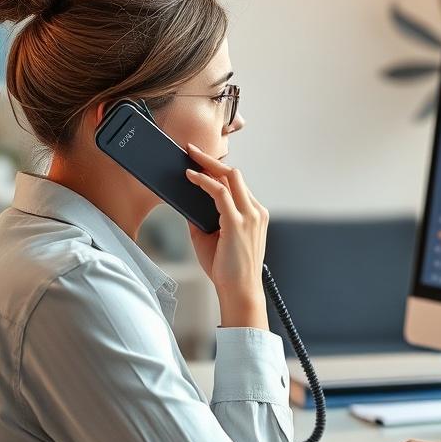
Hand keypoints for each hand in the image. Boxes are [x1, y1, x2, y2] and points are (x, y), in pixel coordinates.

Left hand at [185, 144, 268, 327]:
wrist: (239, 292)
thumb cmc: (227, 270)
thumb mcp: (210, 239)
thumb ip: (201, 219)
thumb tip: (184, 202)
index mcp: (254, 215)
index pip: (237, 184)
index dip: (218, 170)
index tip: (201, 162)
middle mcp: (255, 211)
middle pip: (234, 175)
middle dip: (212, 160)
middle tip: (192, 150)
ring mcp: (249, 216)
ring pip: (230, 178)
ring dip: (207, 165)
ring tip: (190, 157)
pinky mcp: (237, 223)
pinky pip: (220, 193)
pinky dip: (204, 182)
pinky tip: (191, 177)